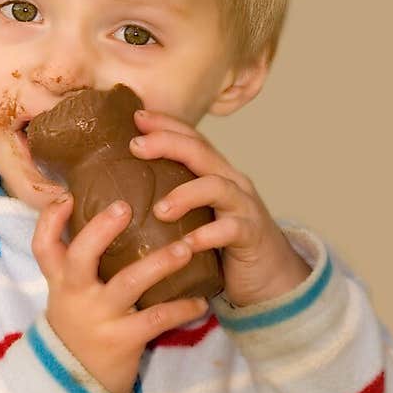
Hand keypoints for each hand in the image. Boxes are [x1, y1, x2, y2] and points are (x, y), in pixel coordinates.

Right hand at [31, 192, 208, 392]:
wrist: (76, 386)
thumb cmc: (79, 328)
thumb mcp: (68, 296)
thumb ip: (78, 264)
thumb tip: (104, 217)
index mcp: (61, 281)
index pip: (43, 246)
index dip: (50, 219)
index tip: (68, 195)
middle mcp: (76, 296)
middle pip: (80, 256)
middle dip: (101, 229)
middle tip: (126, 206)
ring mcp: (100, 318)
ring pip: (128, 283)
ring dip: (160, 263)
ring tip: (186, 248)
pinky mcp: (124, 340)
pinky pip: (158, 318)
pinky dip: (183, 308)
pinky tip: (201, 300)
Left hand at [129, 109, 311, 308]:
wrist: (271, 277)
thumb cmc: (224, 247)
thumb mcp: (197, 217)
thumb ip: (172, 203)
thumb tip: (121, 198)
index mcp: (216, 174)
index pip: (191, 139)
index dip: (165, 124)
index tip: (136, 116)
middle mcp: (232, 183)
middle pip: (201, 152)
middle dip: (168, 143)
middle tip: (136, 146)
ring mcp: (244, 207)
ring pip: (217, 186)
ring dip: (185, 194)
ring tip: (159, 210)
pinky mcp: (252, 235)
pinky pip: (230, 229)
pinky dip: (207, 235)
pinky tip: (186, 245)